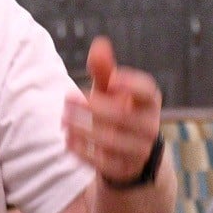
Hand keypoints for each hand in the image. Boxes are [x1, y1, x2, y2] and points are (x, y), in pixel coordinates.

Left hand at [64, 38, 163, 186]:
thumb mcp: (111, 91)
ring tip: (64, 120)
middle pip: (123, 116)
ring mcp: (139, 150)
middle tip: (68, 99)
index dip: (131, 84)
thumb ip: (104, 69)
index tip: (112, 79)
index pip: (147, 91)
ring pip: (113, 141)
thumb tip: (99, 43)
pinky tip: (68, 139)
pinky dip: (83, 151)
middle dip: (94, 107)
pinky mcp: (124, 169)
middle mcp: (149, 126)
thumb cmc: (116, 111)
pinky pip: (104, 162)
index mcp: (148, 101)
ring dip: (85, 129)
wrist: (127, 155)